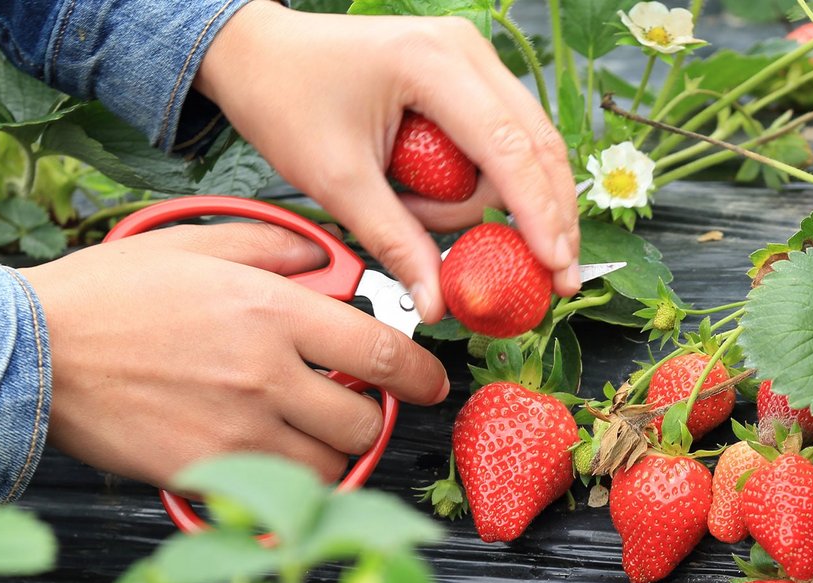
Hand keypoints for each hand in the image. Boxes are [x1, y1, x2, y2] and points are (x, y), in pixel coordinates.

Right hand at [20, 222, 449, 489]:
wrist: (34, 351)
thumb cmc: (109, 297)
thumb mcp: (197, 243)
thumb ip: (274, 246)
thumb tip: (326, 256)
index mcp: (272, 313)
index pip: (381, 354)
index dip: (421, 375)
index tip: (430, 383)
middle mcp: (265, 375)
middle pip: (366, 421)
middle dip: (372, 418)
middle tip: (353, 407)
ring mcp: (237, 429)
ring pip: (329, 465)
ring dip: (332, 454)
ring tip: (306, 434)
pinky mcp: (206, 471)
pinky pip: (278, 492)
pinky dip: (286, 483)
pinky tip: (269, 458)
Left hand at [193, 2, 582, 321]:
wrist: (256, 52)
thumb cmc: (284, 99)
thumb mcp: (337, 181)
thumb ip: (395, 242)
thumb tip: (437, 303)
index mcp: (432, 64)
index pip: (509, 149)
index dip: (539, 214)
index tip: (556, 266)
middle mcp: (466, 50)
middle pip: (538, 144)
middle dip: (548, 214)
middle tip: (554, 275)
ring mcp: (472, 57)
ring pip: (529, 143)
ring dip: (504, 200)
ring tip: (426, 218)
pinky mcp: (468, 72)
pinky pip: (506, 136)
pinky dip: (496, 180)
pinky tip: (458, 206)